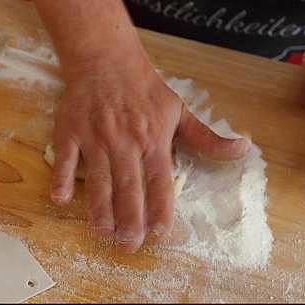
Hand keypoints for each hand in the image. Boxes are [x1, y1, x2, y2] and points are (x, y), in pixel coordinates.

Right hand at [49, 52, 248, 251]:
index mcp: (153, 140)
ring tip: (102, 233)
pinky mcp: (71, 133)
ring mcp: (96, 139)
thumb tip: (243, 149)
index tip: (159, 233)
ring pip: (98, 180)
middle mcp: (125, 143)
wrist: (105, 59)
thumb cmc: (144, 88)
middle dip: (129, 219)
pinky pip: (66, 161)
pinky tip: (61, 200)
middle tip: (129, 245)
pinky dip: (63, 180)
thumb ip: (206, 138)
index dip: (160, 208)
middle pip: (128, 188)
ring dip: (99, 209)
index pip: (159, 181)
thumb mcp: (180, 110)